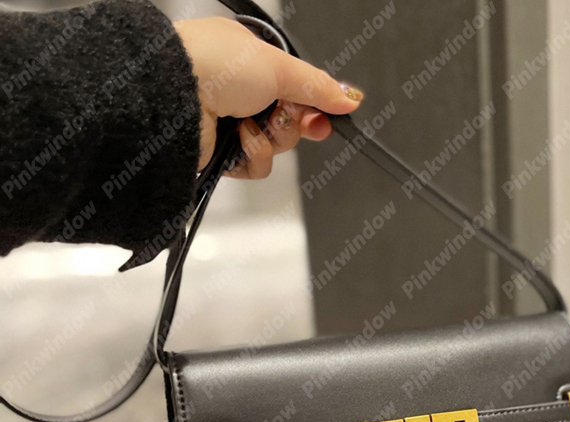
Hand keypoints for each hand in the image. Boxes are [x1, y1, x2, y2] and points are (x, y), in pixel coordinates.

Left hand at [174, 17, 363, 177]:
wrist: (174, 96)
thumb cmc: (213, 64)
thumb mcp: (279, 66)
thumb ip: (318, 85)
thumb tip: (349, 97)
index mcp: (251, 62)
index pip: (296, 89)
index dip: (314, 104)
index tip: (326, 113)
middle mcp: (240, 92)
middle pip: (290, 121)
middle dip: (292, 123)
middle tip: (286, 117)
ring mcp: (230, 124)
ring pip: (277, 146)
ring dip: (272, 138)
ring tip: (250, 123)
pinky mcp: (223, 154)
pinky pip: (258, 166)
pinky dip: (254, 155)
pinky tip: (238, 138)